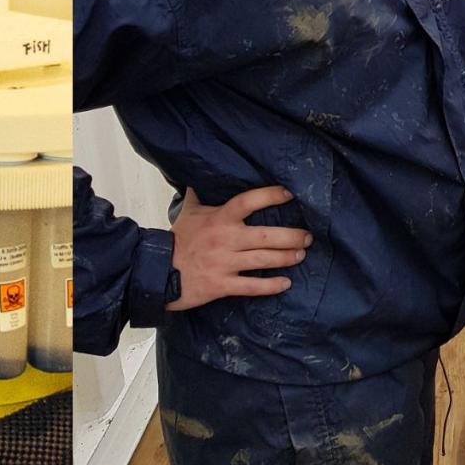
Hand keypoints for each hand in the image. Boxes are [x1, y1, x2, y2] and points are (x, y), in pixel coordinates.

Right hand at [167, 185, 311, 311]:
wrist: (157, 271)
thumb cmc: (176, 240)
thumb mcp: (187, 212)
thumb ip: (198, 195)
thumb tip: (199, 177)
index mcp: (218, 218)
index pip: (247, 201)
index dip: (270, 196)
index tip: (288, 194)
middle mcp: (225, 239)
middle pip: (266, 236)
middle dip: (291, 236)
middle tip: (307, 236)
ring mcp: (224, 263)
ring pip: (263, 260)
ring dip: (286, 257)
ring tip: (300, 254)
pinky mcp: (222, 285)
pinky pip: (252, 286)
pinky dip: (271, 286)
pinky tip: (285, 283)